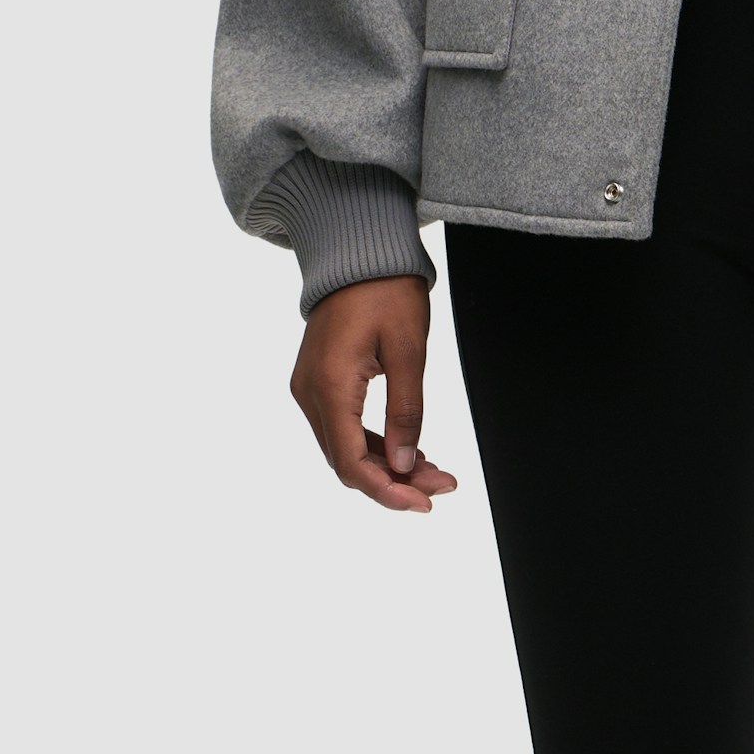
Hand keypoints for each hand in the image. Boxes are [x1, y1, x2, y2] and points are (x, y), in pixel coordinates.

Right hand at [289, 275, 458, 513]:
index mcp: (330, 383)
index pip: (350, 462)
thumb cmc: (387, 289)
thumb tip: (404, 465)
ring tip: (434, 471)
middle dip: (394, 481)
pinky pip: (342, 426)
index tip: (426, 503)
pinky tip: (407, 449)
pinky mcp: (318, 381)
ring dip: (385, 465)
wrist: (359, 249)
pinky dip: (373, 443)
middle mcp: (310, 392)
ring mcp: (310, 387)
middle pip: (346, 461)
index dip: (387, 491)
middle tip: (443, 484)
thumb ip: (406, 410)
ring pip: (344, 448)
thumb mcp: (409, 348)